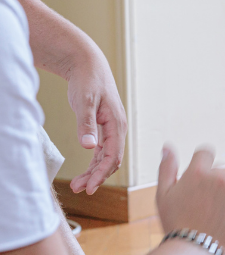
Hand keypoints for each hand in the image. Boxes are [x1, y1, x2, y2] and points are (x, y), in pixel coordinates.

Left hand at [67, 49, 127, 194]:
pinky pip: (102, 150)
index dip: (101, 173)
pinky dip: (93, 162)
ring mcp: (111, 129)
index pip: (113, 156)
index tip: (89, 187)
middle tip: (80, 190)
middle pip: (111, 160)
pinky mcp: (103, 127)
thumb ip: (87, 124)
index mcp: (117, 124)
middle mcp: (118, 128)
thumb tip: (90, 147)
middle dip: (96, 177)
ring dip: (94, 172)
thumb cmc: (87, 80)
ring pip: (106, 157)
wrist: (88, 64)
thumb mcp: (85, 101)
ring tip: (77, 184)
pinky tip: (84, 171)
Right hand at [156, 147, 224, 252]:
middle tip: (201, 205)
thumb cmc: (175, 223)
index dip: (201, 164)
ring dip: (224, 196)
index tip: (198, 180)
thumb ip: (167, 168)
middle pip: (219, 171)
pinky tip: (223, 221)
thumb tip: (168, 146)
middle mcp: (220, 177)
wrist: (195, 251)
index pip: (205, 153)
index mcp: (198, 172)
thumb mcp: (163, 195)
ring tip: (211, 217)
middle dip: (212, 183)